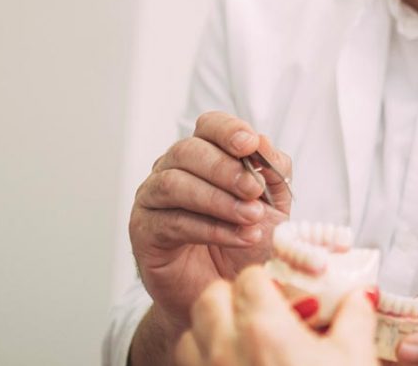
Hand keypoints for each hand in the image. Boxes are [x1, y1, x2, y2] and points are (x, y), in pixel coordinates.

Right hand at [130, 112, 293, 333]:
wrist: (225, 292)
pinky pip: (173, 222)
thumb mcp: (273, 206)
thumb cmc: (245, 243)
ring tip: (251, 218)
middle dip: (225, 169)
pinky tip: (239, 237)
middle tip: (254, 191)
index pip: (208, 126)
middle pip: (188, 151)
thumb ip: (272, 173)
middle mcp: (171, 170)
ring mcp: (152, 199)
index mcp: (203, 155)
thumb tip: (262, 141)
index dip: (228, 130)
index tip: (250, 144)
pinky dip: (211, 228)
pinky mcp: (144, 232)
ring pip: (175, 184)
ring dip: (218, 200)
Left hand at [173, 265, 376, 365]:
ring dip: (212, 330)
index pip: (250, 278)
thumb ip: (355, 318)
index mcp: (265, 330)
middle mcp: (226, 351)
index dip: (269, 280)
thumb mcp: (354, 360)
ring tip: (242, 341)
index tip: (284, 292)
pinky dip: (204, 362)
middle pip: (210, 298)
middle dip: (234, 297)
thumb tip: (358, 298)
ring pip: (191, 336)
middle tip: (262, 311)